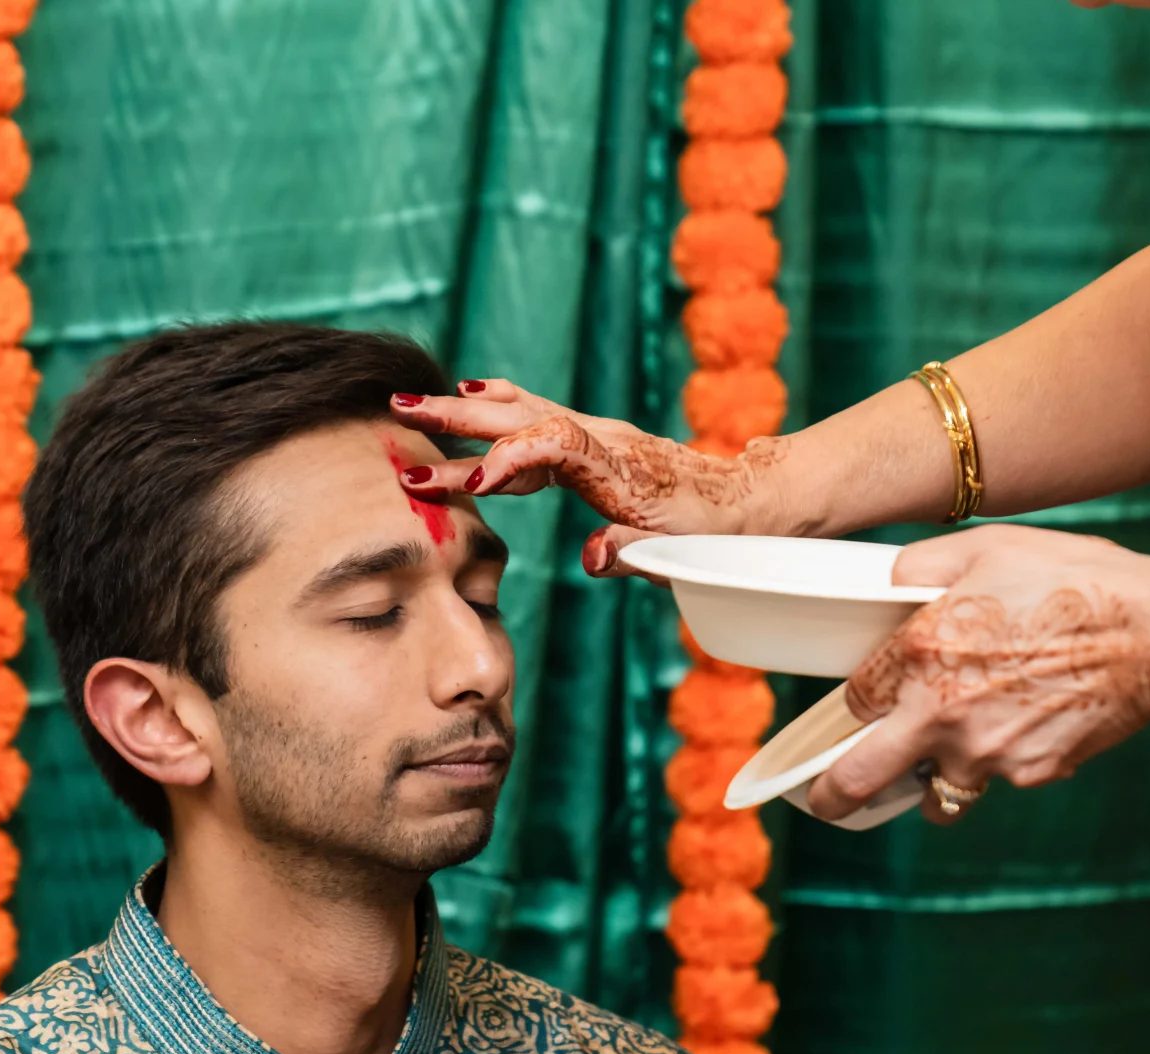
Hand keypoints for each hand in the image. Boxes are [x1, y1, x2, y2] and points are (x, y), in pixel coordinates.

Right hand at [390, 379, 781, 577]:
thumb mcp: (678, 552)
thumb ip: (630, 551)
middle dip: (459, 417)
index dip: (510, 459)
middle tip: (404, 411)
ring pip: (521, 412)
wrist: (744, 498)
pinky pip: (533, 420)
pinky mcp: (589, 442)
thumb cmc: (710, 531)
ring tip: (414, 404)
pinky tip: (470, 400)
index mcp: (618, 467)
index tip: (471, 481)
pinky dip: (496, 410)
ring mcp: (593, 435)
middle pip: (522, 417)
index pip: (554, 446)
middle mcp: (601, 440)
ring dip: (465, 409)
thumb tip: (591, 558)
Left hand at [804, 526, 1149, 823]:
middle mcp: (940, 715)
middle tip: (824, 801)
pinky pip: (1001, 778)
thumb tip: (889, 582)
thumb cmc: (1074, 580)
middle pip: (860, 780)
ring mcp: (986, 753)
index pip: (855, 699)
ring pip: (938, 794)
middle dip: (833, 796)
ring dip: (932, 784)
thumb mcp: (986, 549)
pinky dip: (1005, 761)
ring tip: (950, 756)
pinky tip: (1033, 720)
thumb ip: (921, 569)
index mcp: (919, 655)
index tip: (866, 701)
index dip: (860, 699)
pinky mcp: (1031, 773)